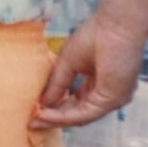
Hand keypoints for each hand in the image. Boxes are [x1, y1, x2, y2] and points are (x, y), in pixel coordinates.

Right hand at [30, 14, 145, 128]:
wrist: (115, 25)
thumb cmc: (97, 35)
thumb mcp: (68, 63)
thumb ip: (57, 84)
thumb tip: (43, 104)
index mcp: (102, 85)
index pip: (77, 103)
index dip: (56, 108)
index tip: (35, 111)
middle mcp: (110, 96)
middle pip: (79, 114)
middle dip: (54, 118)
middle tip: (32, 121)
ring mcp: (113, 99)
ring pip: (80, 117)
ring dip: (56, 120)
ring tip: (35, 120)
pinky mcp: (112, 99)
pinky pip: (83, 114)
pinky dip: (63, 116)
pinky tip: (46, 113)